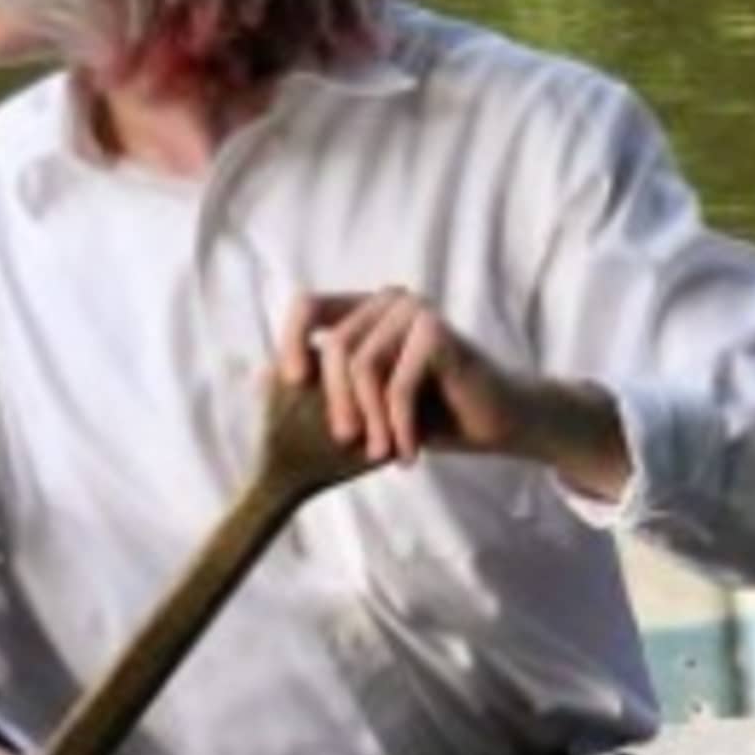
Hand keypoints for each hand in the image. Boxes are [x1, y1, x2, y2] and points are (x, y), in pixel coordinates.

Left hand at [274, 286, 511, 463]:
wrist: (498, 422)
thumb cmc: (430, 414)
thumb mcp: (366, 404)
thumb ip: (323, 389)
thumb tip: (256, 378)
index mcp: (367, 307)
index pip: (307, 304)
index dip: (291, 340)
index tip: (292, 385)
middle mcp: (390, 299)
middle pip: (335, 346)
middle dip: (338, 404)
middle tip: (351, 446)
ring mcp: (417, 311)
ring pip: (364, 366)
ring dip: (372, 422)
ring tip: (383, 455)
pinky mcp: (439, 332)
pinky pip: (398, 385)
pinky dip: (399, 426)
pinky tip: (410, 454)